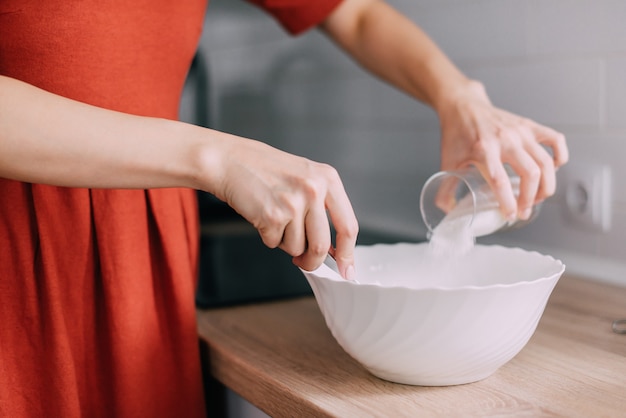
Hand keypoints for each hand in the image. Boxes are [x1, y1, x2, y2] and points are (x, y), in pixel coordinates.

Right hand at [213, 137, 357, 278]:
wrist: (230, 161)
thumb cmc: (264, 170)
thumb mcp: (305, 177)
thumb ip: (323, 208)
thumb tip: (334, 249)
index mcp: (328, 179)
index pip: (348, 226)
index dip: (347, 254)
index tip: (346, 269)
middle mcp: (314, 189)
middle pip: (322, 246)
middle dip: (312, 262)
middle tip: (304, 262)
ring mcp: (293, 203)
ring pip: (298, 248)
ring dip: (285, 243)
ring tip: (276, 219)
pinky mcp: (273, 215)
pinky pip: (275, 243)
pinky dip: (269, 237)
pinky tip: (262, 216)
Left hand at [437, 81, 568, 219]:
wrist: (463, 106)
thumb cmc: (456, 135)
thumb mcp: (447, 162)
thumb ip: (445, 189)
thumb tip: (448, 211)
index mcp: (483, 150)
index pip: (500, 182)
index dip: (508, 203)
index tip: (510, 216)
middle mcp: (505, 140)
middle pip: (530, 174)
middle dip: (530, 199)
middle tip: (524, 211)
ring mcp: (520, 132)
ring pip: (546, 162)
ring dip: (546, 185)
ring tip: (537, 198)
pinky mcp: (529, 125)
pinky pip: (556, 140)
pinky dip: (559, 156)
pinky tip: (552, 169)